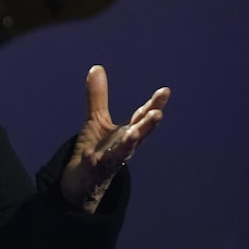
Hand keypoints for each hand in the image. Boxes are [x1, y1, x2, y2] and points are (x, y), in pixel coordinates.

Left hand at [60, 65, 170, 212]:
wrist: (83, 181)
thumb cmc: (97, 149)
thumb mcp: (97, 120)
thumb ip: (98, 96)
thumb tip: (97, 67)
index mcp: (127, 133)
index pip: (142, 117)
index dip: (154, 104)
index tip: (165, 91)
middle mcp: (124, 147)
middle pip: (139, 134)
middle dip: (148, 124)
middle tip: (158, 113)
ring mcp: (111, 160)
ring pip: (123, 152)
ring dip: (129, 143)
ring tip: (133, 133)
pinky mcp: (96, 171)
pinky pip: (96, 166)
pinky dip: (94, 159)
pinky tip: (90, 155)